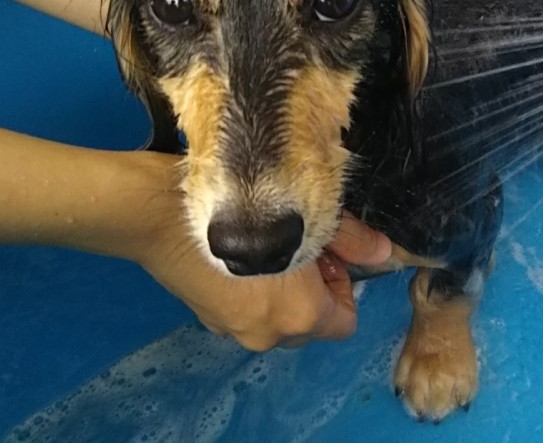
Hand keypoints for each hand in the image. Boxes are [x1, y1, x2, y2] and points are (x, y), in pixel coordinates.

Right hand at [126, 160, 391, 350]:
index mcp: (299, 316)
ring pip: (277, 319)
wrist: (156, 213)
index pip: (345, 320)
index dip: (344, 286)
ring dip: (281, 291)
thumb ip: (351, 239)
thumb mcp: (305, 216)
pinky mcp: (207, 318)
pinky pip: (245, 312)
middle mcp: (268, 334)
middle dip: (313, 290)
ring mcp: (233, 331)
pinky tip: (239, 255)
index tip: (327, 254)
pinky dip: (252, 292)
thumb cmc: (236, 209)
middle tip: (299, 246)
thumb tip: (386, 252)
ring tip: (269, 247)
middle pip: (311, 323)